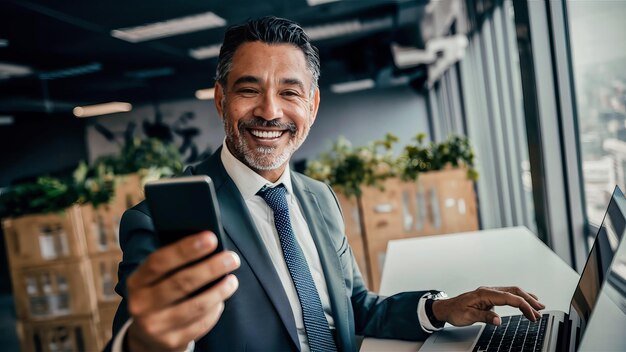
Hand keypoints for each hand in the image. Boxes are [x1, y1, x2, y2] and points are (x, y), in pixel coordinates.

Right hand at [126, 231, 239, 350]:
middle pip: (181, 283)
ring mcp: (155, 326)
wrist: (147, 338)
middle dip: (211, 268)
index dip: (186, 249)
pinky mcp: (171, 342)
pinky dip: (215, 310)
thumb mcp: (156, 279)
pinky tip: (221, 300)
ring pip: (195, 306)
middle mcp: (141, 305)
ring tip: (232, 280)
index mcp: (136, 282)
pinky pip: (201, 324)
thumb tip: (208, 243)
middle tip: (232, 258)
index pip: (159, 262)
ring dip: (219, 291)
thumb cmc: (159, 295)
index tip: (211, 238)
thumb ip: (174, 263)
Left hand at [432, 286, 545, 326]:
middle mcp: (488, 290)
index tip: (533, 314)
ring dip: (526, 298)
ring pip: (512, 292)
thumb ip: (484, 317)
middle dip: (529, 300)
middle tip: (541, 311)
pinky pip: (507, 294)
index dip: (523, 305)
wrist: (446, 307)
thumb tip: (498, 320)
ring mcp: (489, 292)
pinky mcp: (489, 296)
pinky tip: (525, 301)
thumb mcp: (468, 316)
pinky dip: (518, 298)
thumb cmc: (455, 311)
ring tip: (538, 307)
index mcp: (485, 293)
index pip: (509, 297)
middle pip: (514, 292)